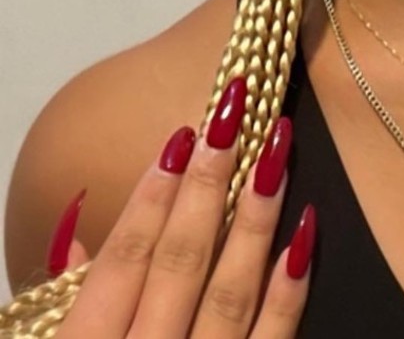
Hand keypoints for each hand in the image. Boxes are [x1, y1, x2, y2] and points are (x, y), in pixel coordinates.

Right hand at [46, 77, 313, 337]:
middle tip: (233, 114)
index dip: (150, 198)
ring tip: (276, 146)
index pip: (121, 264)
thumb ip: (71, 298)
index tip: (180, 136)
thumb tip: (77, 231)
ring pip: (232, 292)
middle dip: (207, 184)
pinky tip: (306, 225)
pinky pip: (276, 338)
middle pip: (179, 263)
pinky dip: (291, 286)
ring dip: (256, 216)